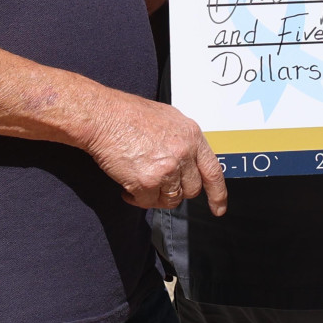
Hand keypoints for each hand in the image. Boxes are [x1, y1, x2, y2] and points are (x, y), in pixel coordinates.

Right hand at [81, 89, 228, 214]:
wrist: (104, 117)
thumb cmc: (129, 115)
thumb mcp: (169, 119)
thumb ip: (183, 141)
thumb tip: (188, 160)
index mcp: (192, 137)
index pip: (213, 171)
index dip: (218, 194)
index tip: (218, 208)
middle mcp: (183, 154)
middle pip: (191, 189)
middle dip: (177, 191)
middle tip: (159, 184)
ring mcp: (166, 169)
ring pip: (171, 199)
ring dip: (157, 197)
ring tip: (142, 185)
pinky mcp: (146, 182)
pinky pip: (147, 203)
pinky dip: (136, 199)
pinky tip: (127, 188)